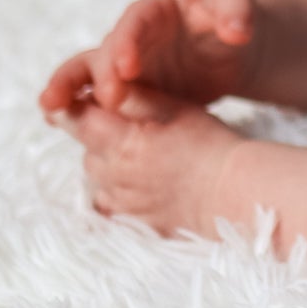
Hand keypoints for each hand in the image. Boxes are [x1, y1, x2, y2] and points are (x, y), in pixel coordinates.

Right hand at [40, 0, 260, 118]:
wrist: (236, 40)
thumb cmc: (235, 13)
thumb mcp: (239, 3)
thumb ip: (236, 12)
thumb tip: (237, 32)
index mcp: (156, 10)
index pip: (135, 23)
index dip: (128, 44)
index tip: (127, 68)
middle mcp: (132, 36)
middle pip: (105, 51)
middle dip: (99, 75)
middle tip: (105, 100)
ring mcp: (128, 64)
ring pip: (89, 75)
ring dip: (70, 90)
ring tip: (50, 110)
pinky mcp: (133, 90)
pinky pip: (100, 100)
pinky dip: (80, 109)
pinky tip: (56, 125)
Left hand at [50, 85, 243, 237]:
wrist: (235, 192)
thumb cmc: (210, 144)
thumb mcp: (174, 108)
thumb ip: (134, 97)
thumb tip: (99, 86)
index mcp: (122, 143)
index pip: (77, 120)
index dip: (70, 107)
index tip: (72, 101)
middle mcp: (113, 175)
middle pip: (87, 148)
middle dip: (99, 134)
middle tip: (131, 125)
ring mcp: (122, 202)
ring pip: (97, 175)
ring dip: (109, 161)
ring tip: (142, 152)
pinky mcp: (134, 221)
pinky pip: (110, 202)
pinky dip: (117, 189)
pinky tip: (140, 180)